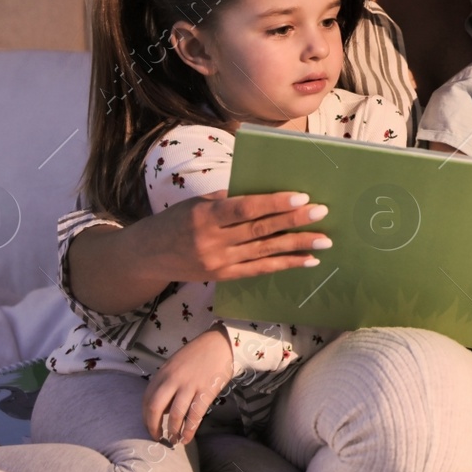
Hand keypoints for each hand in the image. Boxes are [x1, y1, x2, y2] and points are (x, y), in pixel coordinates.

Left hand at [142, 328, 233, 445]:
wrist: (220, 343)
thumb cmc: (197, 354)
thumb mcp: (175, 365)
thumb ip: (166, 384)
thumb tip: (162, 409)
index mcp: (163, 373)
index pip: (146, 399)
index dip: (146, 417)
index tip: (150, 427)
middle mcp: (173, 380)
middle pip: (155, 408)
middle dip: (153, 427)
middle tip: (157, 438)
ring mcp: (189, 386)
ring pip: (175, 415)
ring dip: (173, 431)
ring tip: (174, 440)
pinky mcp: (205, 392)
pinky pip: (194, 416)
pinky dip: (189, 430)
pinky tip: (187, 439)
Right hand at [145, 190, 332, 281]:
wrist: (147, 255)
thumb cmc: (176, 221)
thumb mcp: (198, 203)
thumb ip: (230, 200)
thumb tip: (269, 194)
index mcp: (205, 215)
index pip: (245, 208)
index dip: (274, 203)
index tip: (301, 197)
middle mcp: (212, 240)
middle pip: (260, 230)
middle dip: (294, 222)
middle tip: (322, 212)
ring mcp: (218, 262)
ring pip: (265, 252)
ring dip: (297, 245)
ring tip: (324, 240)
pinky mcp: (223, 276)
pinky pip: (259, 270)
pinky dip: (285, 264)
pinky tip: (307, 260)